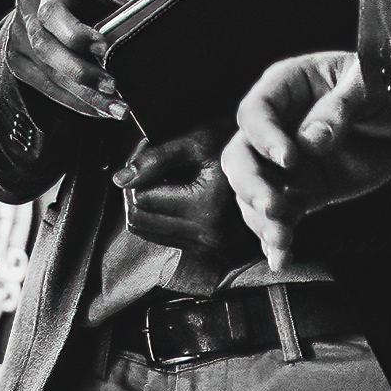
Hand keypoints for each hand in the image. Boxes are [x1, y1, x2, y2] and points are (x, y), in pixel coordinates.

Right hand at [1, 0, 134, 120]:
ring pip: (50, 74)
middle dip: (83, 73)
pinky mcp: (17, 64)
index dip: (76, 33)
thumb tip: (151, 6)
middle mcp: (27, 15)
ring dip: (84, 96)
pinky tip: (98, 110)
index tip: (105, 48)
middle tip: (114, 88)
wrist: (34, 3)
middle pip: (48, 49)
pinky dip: (74, 102)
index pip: (54, 14)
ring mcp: (17, 41)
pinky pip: (47, 88)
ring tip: (115, 109)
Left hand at [112, 127, 244, 267]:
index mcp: (206, 206)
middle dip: (135, 192)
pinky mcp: (208, 248)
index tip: (147, 152)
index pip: (142, 198)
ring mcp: (209, 245)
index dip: (137, 174)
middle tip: (148, 167)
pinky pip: (164, 238)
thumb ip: (154, 159)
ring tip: (163, 180)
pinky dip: (160, 217)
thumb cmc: (234, 145)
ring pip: (147, 232)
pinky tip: (175, 195)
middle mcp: (208, 234)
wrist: (271, 163)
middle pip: (139, 220)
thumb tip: (120, 180)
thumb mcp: (195, 142)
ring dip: (145, 206)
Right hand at [221, 52, 390, 267]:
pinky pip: (280, 215)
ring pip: (253, 191)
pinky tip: (281, 258)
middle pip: (241, 156)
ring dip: (261, 218)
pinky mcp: (302, 190)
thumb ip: (340, 109)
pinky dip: (277, 237)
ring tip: (282, 240)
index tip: (290, 160)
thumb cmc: (383, 87)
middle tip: (274, 207)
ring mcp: (285, 162)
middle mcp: (275, 126)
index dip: (265, 137)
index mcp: (284, 87)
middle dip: (252, 185)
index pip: (256, 113)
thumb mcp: (369, 85)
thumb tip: (312, 141)